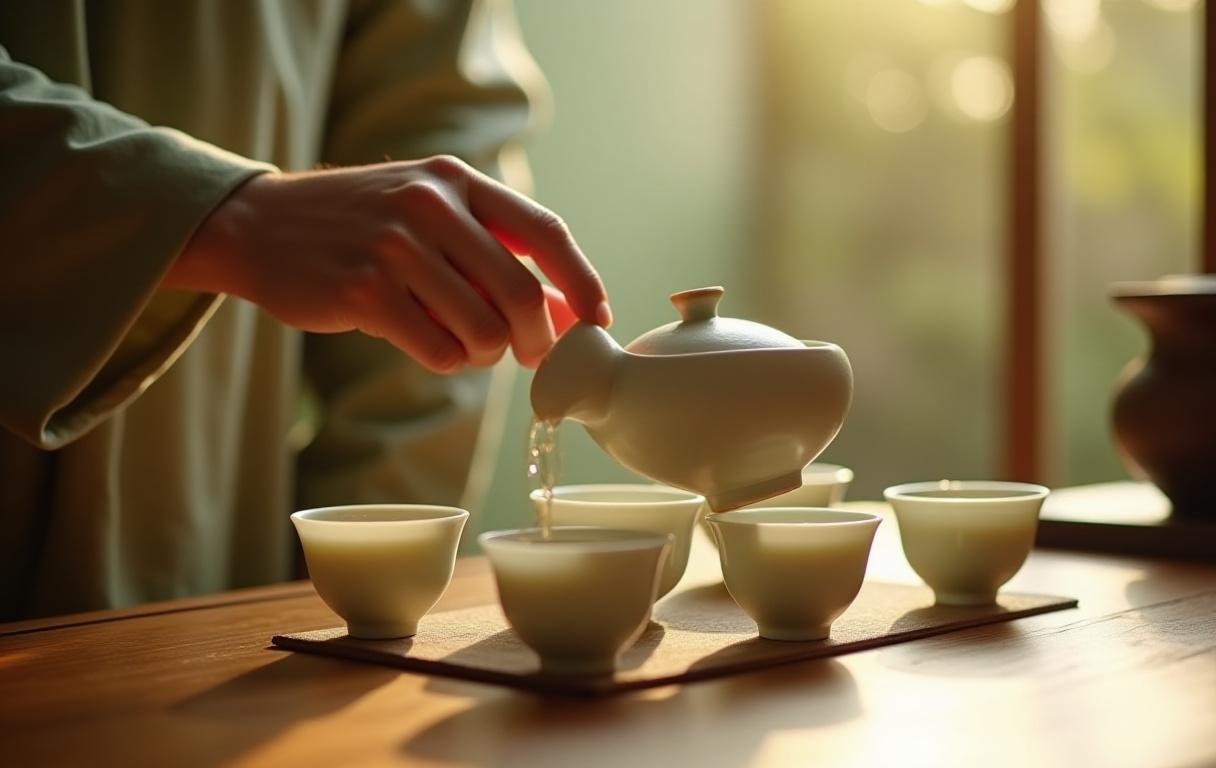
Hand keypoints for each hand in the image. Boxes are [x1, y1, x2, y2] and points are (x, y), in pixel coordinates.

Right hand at [167, 156, 610, 371]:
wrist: (258, 225)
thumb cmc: (359, 225)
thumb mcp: (428, 216)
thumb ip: (493, 254)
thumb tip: (565, 308)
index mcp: (456, 181)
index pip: (545, 232)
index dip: (581, 281)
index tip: (598, 319)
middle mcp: (430, 205)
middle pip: (519, 292)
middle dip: (537, 337)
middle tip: (531, 355)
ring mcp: (395, 247)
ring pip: (481, 329)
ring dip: (485, 353)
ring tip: (465, 344)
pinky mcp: (363, 291)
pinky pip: (438, 350)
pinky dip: (446, 360)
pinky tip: (428, 344)